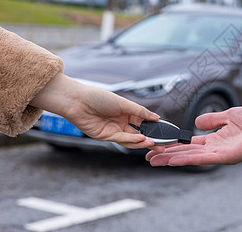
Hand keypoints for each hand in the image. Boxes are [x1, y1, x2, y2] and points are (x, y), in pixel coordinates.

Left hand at [30, 73, 161, 149]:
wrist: (77, 101)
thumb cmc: (97, 97)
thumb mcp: (123, 103)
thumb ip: (140, 111)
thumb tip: (156, 117)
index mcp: (126, 112)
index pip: (143, 122)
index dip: (154, 127)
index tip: (164, 132)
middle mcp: (120, 122)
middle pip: (139, 133)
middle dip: (151, 139)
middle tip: (163, 144)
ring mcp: (113, 130)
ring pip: (131, 139)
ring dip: (143, 141)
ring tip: (154, 143)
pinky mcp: (105, 137)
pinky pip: (121, 140)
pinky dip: (132, 140)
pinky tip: (142, 139)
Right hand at [146, 107, 241, 165]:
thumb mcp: (227, 116)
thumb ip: (211, 120)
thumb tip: (196, 123)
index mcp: (214, 140)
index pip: (189, 145)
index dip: (173, 146)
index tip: (159, 146)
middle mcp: (214, 148)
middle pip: (185, 153)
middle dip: (166, 155)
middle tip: (149, 156)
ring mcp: (218, 154)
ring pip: (190, 158)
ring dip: (171, 159)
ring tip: (154, 160)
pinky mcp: (225, 157)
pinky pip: (202, 158)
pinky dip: (186, 159)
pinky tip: (173, 159)